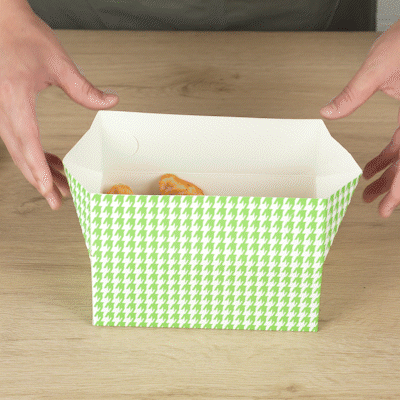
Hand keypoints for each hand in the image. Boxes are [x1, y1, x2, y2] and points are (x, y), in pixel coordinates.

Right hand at [0, 0, 118, 209]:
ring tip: (59, 186)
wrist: (0, 21)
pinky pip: (20, 139)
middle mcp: (3, 109)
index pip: (28, 145)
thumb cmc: (23, 36)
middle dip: (41, 181)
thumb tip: (110, 102)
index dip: (40, 172)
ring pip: (20, 151)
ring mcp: (1, 111)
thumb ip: (84, 88)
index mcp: (15, 99)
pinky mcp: (6, 110)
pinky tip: (50, 162)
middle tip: (59, 201)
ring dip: (39, 170)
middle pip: (22, 156)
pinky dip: (35, 154)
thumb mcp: (58, 61)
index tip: (51, 192)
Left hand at [320, 19, 399, 217]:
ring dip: (388, 174)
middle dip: (393, 187)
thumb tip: (329, 111)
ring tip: (369, 190)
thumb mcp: (378, 66)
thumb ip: (354, 93)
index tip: (388, 207)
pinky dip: (387, 156)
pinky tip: (371, 167)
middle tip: (378, 207)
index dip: (399, 187)